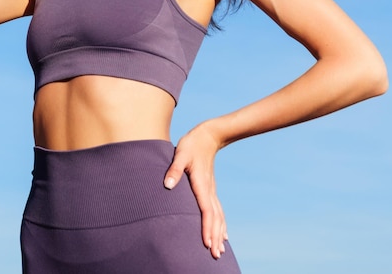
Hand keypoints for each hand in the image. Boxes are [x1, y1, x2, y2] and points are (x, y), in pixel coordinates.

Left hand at [164, 123, 227, 258]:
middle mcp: (209, 190)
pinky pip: (218, 210)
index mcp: (201, 184)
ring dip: (219, 233)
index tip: (207, 243)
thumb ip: (174, 169)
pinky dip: (221, 223)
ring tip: (220, 250)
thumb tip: (168, 185)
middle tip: (215, 256)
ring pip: (219, 216)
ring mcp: (212, 190)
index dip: (207, 227)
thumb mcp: (180, 154)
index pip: (206, 210)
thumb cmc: (192, 144)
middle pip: (215, 218)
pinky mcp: (211, 188)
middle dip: (215, 237)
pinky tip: (224, 233)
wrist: (208, 135)